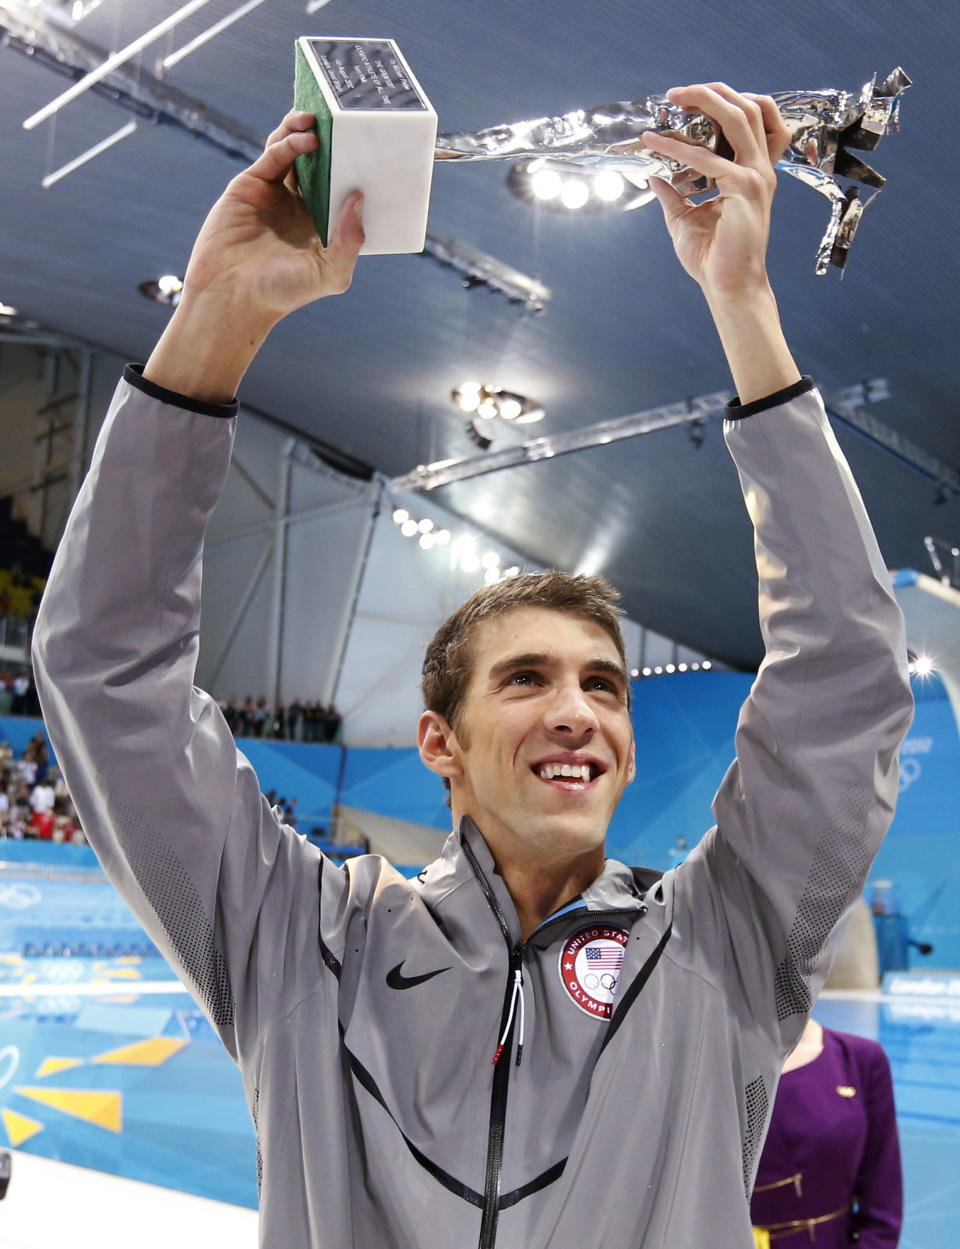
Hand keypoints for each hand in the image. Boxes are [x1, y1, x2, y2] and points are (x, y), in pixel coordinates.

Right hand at [182, 110, 364, 326]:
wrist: (231, 294)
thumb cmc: (282, 292)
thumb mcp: (329, 273)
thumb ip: (349, 240)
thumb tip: (359, 198)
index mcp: (321, 226)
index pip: (343, 189)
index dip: (356, 170)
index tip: (374, 152)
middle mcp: (300, 207)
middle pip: (321, 165)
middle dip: (333, 143)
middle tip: (347, 123)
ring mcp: (275, 194)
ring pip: (294, 152)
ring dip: (307, 131)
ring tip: (320, 120)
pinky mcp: (252, 184)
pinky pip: (274, 156)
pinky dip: (289, 142)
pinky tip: (306, 138)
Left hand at [641, 84, 789, 299]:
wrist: (728, 286)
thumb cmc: (712, 257)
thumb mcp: (685, 218)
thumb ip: (672, 194)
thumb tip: (653, 176)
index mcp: (752, 172)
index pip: (752, 121)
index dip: (725, 102)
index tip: (689, 101)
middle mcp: (759, 169)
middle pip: (749, 108)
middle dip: (713, 91)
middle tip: (677, 92)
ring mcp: (756, 177)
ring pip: (739, 118)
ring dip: (705, 100)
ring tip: (673, 98)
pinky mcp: (745, 189)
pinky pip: (708, 158)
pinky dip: (678, 147)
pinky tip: (654, 143)